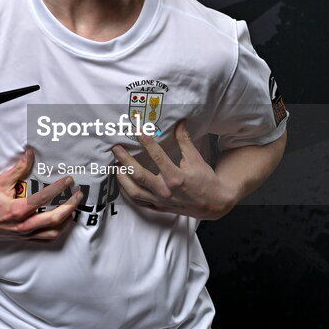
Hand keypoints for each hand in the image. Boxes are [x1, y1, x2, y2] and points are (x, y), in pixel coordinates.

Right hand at [0, 148, 82, 240]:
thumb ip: (17, 169)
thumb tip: (30, 154)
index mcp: (17, 211)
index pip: (45, 199)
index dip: (59, 188)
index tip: (69, 180)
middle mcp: (23, 225)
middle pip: (54, 219)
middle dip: (70, 206)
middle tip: (79, 195)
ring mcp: (24, 234)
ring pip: (52, 232)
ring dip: (66, 221)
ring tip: (73, 209)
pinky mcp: (23, 238)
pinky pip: (45, 238)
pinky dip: (56, 230)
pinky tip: (61, 221)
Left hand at [112, 121, 236, 219]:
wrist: (213, 204)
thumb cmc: (205, 180)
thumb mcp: (196, 159)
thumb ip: (185, 141)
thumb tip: (180, 122)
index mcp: (176, 177)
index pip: (157, 156)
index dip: (146, 142)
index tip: (137, 130)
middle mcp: (166, 190)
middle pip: (139, 175)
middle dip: (125, 160)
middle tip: (116, 149)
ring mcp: (160, 200)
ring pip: (134, 192)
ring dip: (122, 179)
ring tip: (116, 166)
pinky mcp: (159, 207)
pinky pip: (138, 202)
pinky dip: (128, 194)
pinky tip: (122, 184)